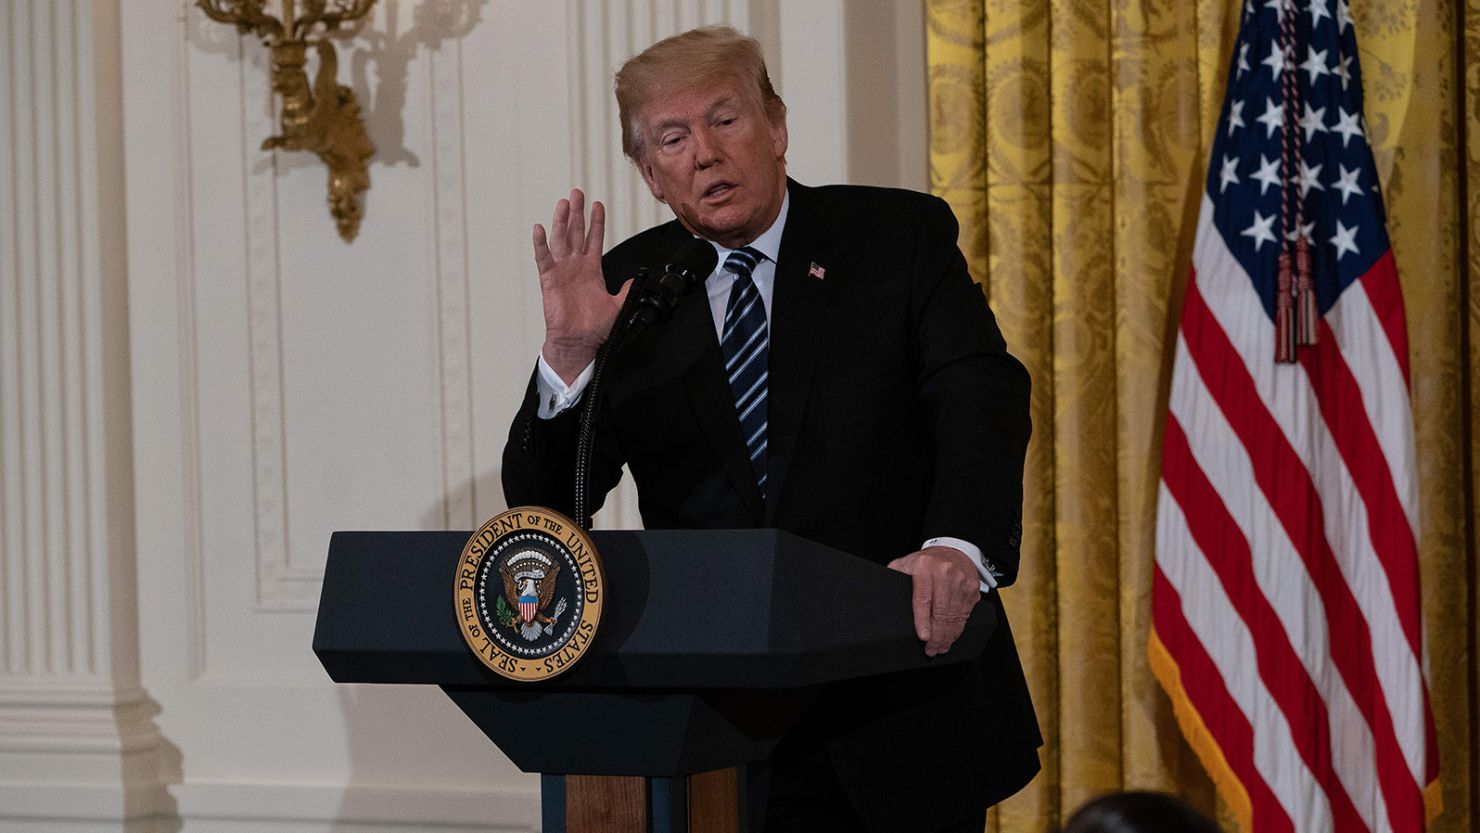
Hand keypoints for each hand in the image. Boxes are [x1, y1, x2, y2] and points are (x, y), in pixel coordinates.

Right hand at [533, 189, 632, 383]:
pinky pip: (544, 259)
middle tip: (577, 193)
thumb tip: (635, 279)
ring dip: (561, 221)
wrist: (579, 342)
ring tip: (564, 203)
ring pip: (561, 240)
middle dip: (578, 213)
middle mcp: (576, 266)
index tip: (598, 205)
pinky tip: (539, 228)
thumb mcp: (618, 306)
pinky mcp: (549, 280)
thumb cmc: (595, 328)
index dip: (596, 222)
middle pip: (576, 233)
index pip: (594, 239)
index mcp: (591, 270)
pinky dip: (541, 244)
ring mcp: (562, 271)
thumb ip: (626, 291)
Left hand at [887, 546, 979, 656]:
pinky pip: (965, 613)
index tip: (923, 636)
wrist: (953, 550)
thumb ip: (895, 575)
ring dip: (947, 635)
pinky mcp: (972, 588)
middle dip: (936, 635)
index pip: (923, 598)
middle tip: (931, 649)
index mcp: (924, 567)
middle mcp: (944, 572)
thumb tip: (880, 592)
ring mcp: (961, 580)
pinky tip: (951, 636)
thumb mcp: (907, 563)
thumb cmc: (927, 561)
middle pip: (941, 611)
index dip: (922, 620)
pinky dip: (958, 628)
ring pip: (954, 615)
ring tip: (940, 647)